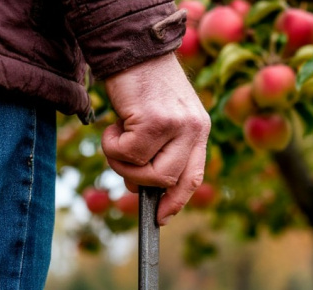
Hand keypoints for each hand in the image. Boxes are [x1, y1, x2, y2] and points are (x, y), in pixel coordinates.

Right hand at [102, 53, 210, 225]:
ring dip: (123, 163)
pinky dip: (113, 146)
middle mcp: (195, 129)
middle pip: (169, 181)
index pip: (194, 177)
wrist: (131, 48)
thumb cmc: (140, 85)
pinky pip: (129, 154)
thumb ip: (161, 149)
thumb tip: (142, 188)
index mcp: (199, 130)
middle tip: (123, 161)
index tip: (160, 217)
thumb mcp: (161, 118)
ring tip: (116, 137)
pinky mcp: (156, 120)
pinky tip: (113, 125)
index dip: (177, 201)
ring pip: (149, 172)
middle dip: (140, 180)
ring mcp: (178, 125)